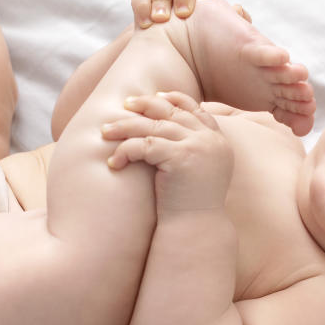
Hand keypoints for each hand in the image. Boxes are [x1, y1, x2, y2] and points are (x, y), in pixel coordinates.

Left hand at [101, 91, 233, 212]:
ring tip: (105, 131)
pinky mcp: (181, 158)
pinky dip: (125, 151)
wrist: (195, 228)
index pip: (197, 110)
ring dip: (126, 126)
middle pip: (173, 113)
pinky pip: (145, 145)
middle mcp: (211, 140)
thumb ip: (191, 148)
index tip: (156, 96)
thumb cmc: (190, 205)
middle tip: (126, 104)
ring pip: (155, 126)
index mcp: (218, 141)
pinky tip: (113, 162)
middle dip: (147, 105)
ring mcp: (198, 147)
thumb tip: (167, 128)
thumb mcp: (197, 170)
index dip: (176, 99)